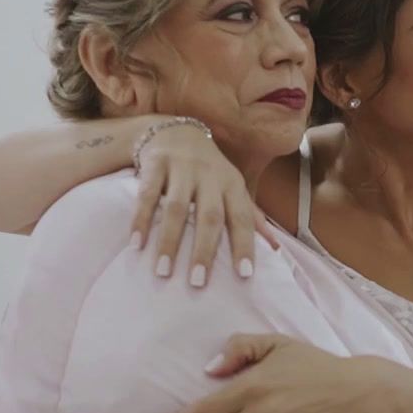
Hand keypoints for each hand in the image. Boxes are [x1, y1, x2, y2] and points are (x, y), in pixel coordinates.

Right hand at [132, 120, 279, 284]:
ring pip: (177, 208)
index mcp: (232, 184)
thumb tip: (276, 247)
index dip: (245, 245)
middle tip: (197, 283)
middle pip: (209, 216)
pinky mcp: (156, 163)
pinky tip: (136, 244)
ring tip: (162, 271)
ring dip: (170, 241)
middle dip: (204, 250)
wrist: (174, 129)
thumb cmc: (209, 169)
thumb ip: (251, 216)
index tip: (244, 275)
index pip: (242, 218)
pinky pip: (147, 194)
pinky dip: (141, 219)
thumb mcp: (233, 186)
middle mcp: (210, 175)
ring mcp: (182, 168)